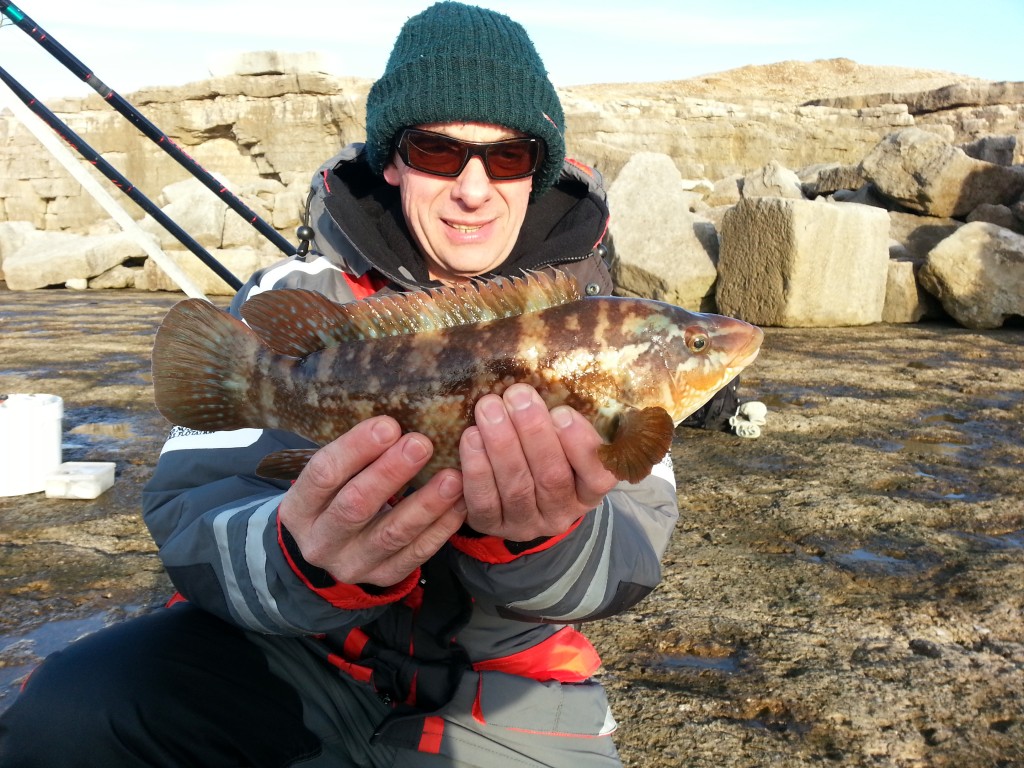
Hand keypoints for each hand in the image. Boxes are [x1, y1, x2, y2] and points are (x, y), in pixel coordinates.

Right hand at [278, 416, 465, 586]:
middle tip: (421, 444)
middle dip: (391, 473)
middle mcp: (320, 542)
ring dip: (425, 503)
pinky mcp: (383, 577)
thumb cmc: (336, 495)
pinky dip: (441, 528)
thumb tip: (397, 419)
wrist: (332, 546)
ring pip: (392, 534)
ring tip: (452, 476)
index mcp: (299, 509)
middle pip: (355, 506)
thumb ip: (355, 453)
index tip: (388, 424)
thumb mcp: (331, 476)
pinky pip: (416, 554)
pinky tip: (460, 503)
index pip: (323, 475)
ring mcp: (351, 565)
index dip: (355, 448)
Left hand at [458, 383, 617, 540]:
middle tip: (517, 395)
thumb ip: (561, 422)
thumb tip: (542, 381)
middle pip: (551, 477)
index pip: (596, 476)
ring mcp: (527, 523)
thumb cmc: (545, 452)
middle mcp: (561, 512)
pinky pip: (484, 501)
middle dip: (533, 433)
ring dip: (502, 444)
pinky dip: (477, 469)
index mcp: (589, 491)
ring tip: (489, 408)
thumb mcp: (564, 441)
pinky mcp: (493, 526)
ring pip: (517, 487)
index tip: (562, 412)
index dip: (579, 445)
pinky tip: (470, 438)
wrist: (515, 495)